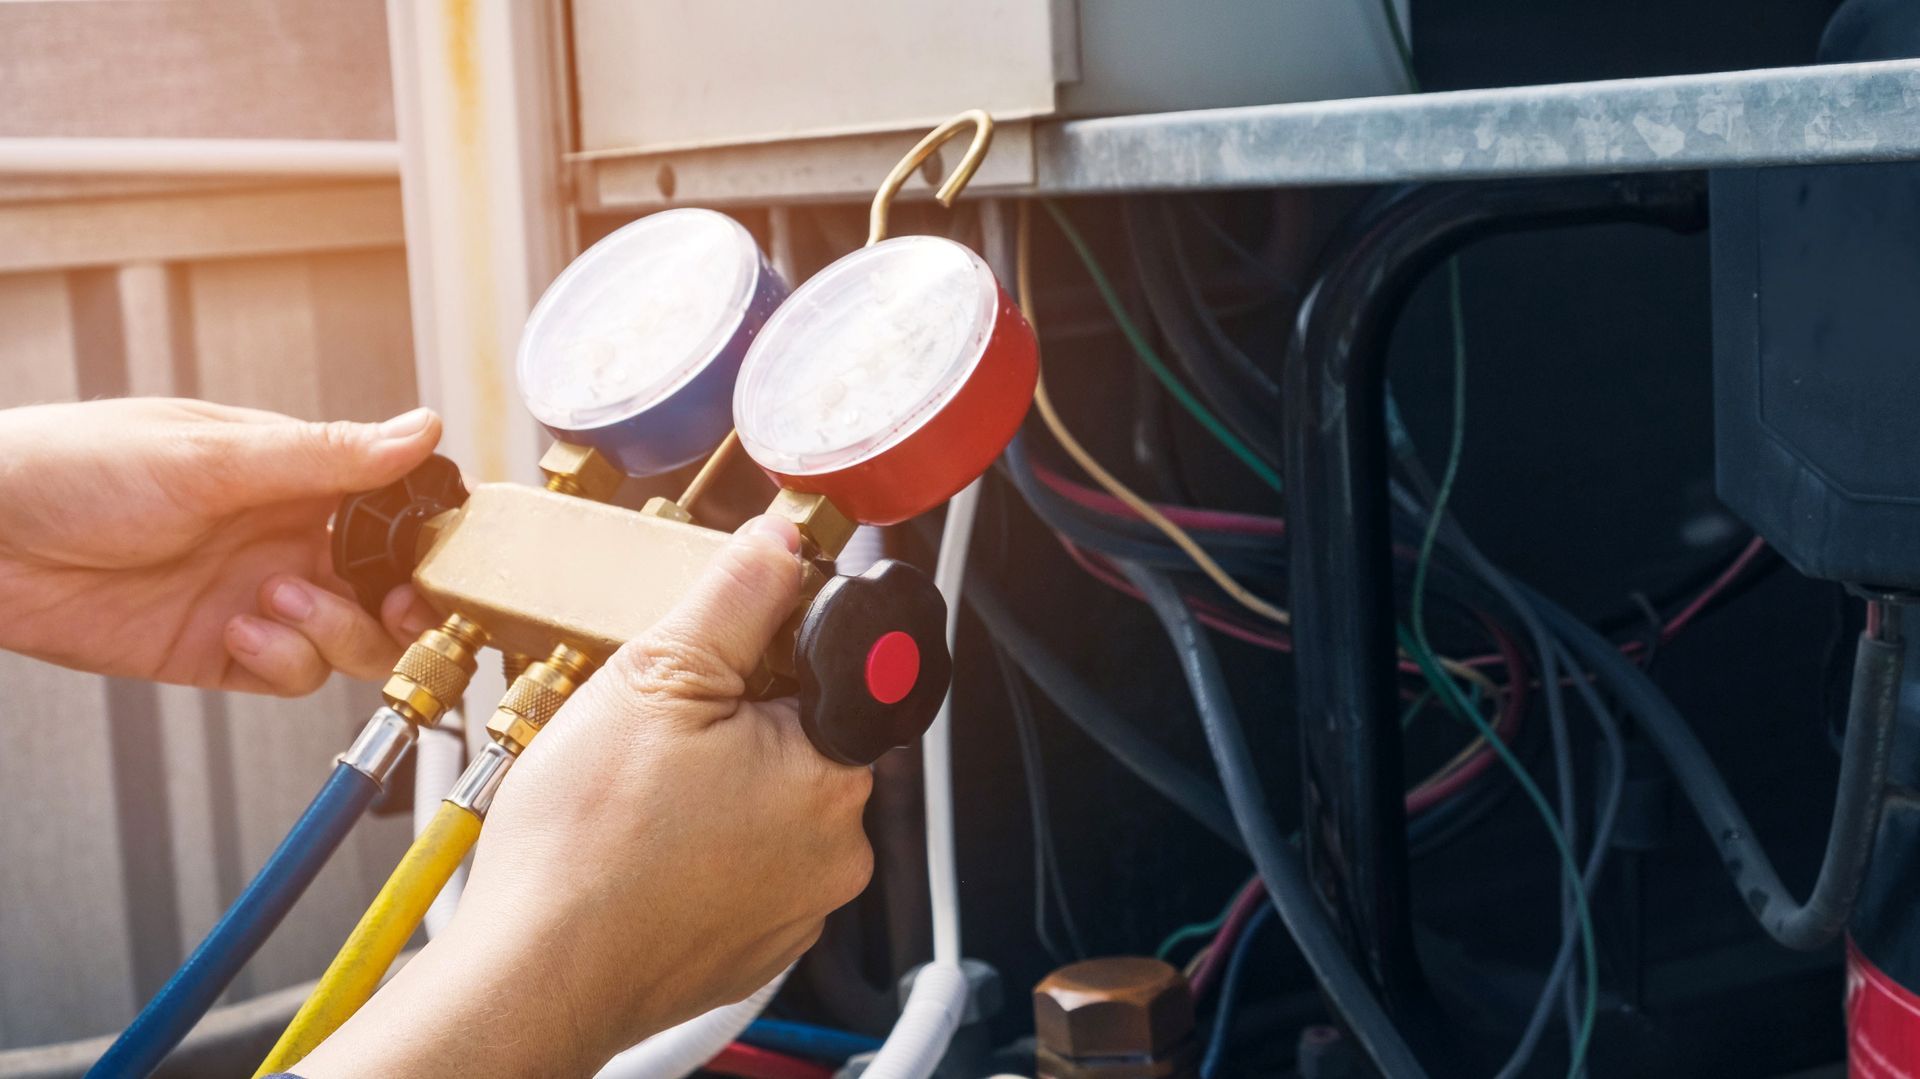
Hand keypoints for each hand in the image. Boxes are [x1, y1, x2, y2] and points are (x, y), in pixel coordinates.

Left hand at [0, 397, 443, 693]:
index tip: (445, 555)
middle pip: (388, 584)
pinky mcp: (221, 653)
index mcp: (295, 475)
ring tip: (280, 605)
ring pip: (352, 636)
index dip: (429, 535)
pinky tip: (238, 634)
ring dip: (336, 630)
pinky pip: (291, 675)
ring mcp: (257, 597)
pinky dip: (282, 662)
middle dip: (403, 601)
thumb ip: (325, 455)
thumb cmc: (74, 467)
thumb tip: (420, 428)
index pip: (393, 506)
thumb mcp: (212, 456)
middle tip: (396, 603)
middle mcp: (285, 537)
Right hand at [298, 517, 874, 1077]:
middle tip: (659, 728)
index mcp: (832, 774)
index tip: (721, 659)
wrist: (531, 977)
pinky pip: (741, 869)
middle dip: (737, 718)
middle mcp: (839, 850)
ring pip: (768, 806)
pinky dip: (699, 850)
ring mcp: (798, 907)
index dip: (773, 652)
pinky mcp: (754, 946)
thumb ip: (734, 597)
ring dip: (716, 785)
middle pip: (801, 738)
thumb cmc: (584, 850)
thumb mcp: (655, 677)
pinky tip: (640, 842)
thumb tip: (782, 544)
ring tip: (637, 791)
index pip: (837, 676)